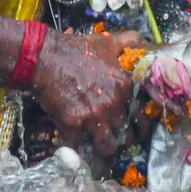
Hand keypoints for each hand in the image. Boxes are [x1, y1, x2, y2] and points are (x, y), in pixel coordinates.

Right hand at [28, 29, 139, 156]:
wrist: (47, 57)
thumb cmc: (78, 49)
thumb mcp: (108, 42)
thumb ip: (130, 41)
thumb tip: (144, 41)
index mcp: (125, 87)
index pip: (142, 116)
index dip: (141, 126)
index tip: (138, 131)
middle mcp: (113, 104)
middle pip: (126, 133)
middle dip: (122, 137)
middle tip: (117, 138)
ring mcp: (93, 116)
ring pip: (107, 146)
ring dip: (105, 149)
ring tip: (102, 148)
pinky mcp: (72, 125)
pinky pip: (80, 147)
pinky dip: (79, 150)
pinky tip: (79, 148)